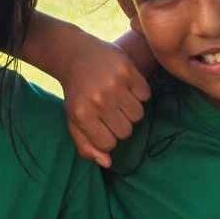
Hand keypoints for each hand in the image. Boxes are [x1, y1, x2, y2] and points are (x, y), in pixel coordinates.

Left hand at [62, 31, 149, 167]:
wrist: (76, 55)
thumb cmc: (77, 93)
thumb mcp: (73, 121)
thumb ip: (86, 146)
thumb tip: (107, 162)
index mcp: (82, 115)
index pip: (109, 144)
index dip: (108, 138)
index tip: (102, 126)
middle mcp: (98, 100)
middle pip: (126, 131)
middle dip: (120, 125)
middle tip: (110, 111)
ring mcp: (114, 84)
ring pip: (138, 115)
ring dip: (131, 110)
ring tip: (119, 99)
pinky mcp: (127, 69)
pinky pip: (145, 94)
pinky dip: (139, 93)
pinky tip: (126, 86)